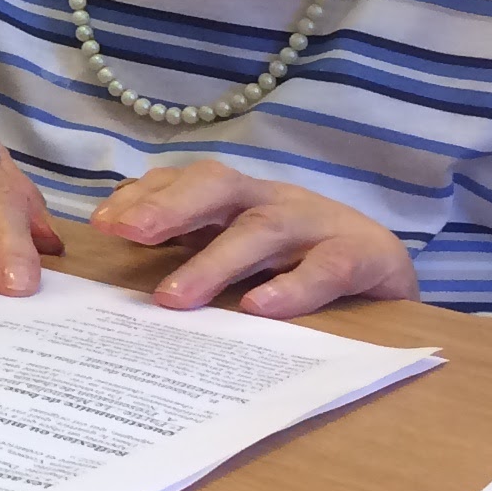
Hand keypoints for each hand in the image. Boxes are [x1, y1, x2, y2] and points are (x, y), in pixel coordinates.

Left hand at [88, 159, 417, 318]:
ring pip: (263, 229)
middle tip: (126, 232)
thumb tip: (120, 249)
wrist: (389, 266)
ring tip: (174, 297)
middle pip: (219, 186)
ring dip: (215, 261)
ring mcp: (319, 225)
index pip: (186, 182)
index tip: (102, 222)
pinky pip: (327, 269)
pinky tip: (259, 308)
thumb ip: (190, 242)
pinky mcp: (363, 257)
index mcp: (240, 198)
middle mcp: (273, 201)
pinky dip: (293, 288)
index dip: (144, 195)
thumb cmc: (298, 258)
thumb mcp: (240, 246)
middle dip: (169, 206)